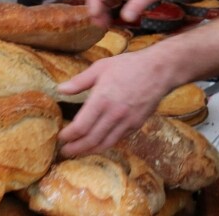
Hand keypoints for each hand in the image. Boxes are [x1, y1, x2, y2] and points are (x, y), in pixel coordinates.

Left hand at [57, 50, 171, 155]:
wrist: (159, 70)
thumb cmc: (129, 65)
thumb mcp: (101, 67)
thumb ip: (79, 81)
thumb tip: (60, 89)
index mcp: (102, 99)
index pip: (81, 126)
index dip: (68, 135)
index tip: (61, 136)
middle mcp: (114, 114)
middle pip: (91, 140)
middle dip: (76, 148)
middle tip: (65, 151)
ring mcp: (127, 121)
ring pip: (105, 144)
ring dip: (89, 151)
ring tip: (78, 152)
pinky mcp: (136, 124)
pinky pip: (117, 139)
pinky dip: (105, 145)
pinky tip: (97, 144)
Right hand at [86, 0, 171, 27]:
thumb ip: (138, 4)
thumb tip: (126, 19)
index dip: (95, 2)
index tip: (96, 16)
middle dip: (95, 9)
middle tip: (100, 25)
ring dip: (99, 11)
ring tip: (104, 26)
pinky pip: (105, 1)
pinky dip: (105, 11)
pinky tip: (109, 21)